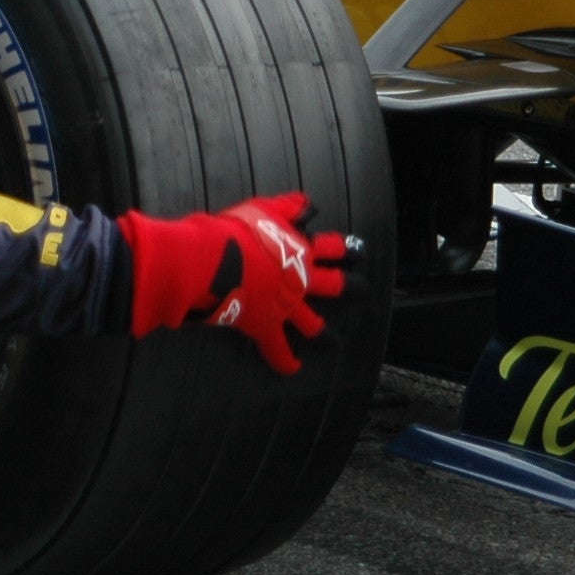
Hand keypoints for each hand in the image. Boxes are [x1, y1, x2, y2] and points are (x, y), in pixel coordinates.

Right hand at [121, 191, 346, 374]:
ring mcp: (286, 307)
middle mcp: (299, 281)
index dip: (345, 247)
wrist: (213, 261)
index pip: (330, 247)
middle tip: (361, 288)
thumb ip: (288, 207)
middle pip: (334, 285)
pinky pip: (278, 350)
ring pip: (313, 325)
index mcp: (299, 251)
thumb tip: (309, 206)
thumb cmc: (235, 231)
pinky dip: (285, 361)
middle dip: (350, 287)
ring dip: (325, 336)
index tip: (358, 250)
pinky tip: (293, 368)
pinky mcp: (266, 326)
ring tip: (333, 343)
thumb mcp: (263, 209)